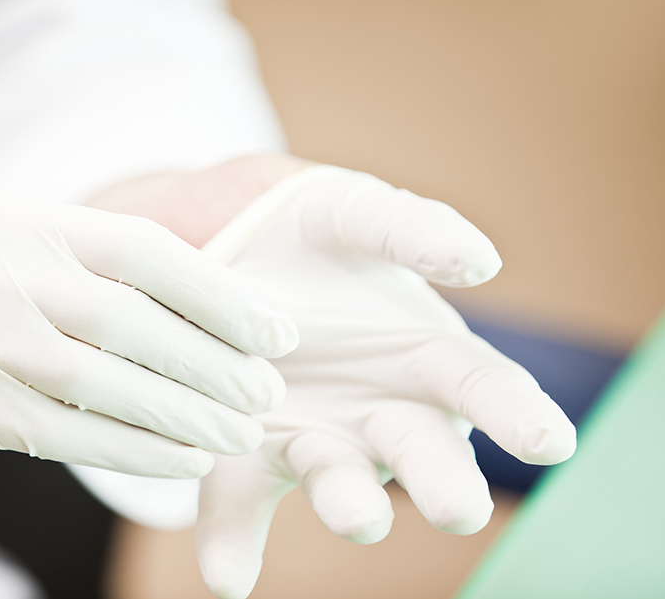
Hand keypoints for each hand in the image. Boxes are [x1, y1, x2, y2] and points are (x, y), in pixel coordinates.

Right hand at [0, 185, 298, 478]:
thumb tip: (198, 303)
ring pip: (99, 377)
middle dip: (211, 360)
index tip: (277, 332)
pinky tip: (179, 464)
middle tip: (266, 395)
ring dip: (182, 413)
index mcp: (10, 215)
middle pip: (129, 315)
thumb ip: (74, 264)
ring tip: (238, 435)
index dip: (220, 292)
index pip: (139, 246)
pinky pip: (60, 429)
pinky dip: (131, 448)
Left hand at [194, 165, 576, 598]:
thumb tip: (480, 262)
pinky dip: (233, 541)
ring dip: (350, 503)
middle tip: (458, 508)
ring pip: (338, 480)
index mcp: (425, 360)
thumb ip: (413, 229)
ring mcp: (312, 439)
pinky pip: (239, 501)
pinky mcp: (244, 454)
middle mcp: (379, 414)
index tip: (550, 441)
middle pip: (423, 455)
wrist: (229, 252)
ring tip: (358, 515)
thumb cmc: (315, 239)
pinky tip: (228, 575)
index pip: (487, 389)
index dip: (521, 414)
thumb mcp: (359, 215)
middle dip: (445, 484)